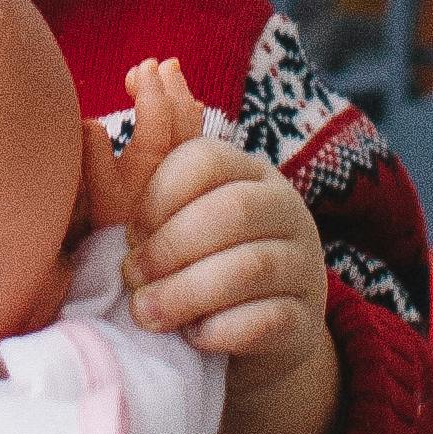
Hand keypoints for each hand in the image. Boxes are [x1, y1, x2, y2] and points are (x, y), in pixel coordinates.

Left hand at [113, 64, 341, 433]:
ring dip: (191, 291)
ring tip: (152, 314)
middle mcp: (282, 211)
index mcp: (242, 175)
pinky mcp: (304, 327)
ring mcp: (302, 269)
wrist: (241, 361)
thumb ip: (141, 159)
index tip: (128, 231)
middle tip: (132, 280)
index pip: (205, 160)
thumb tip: (143, 72)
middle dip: (172, 246)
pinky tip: (199, 342)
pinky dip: (226, 332)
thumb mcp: (155, 223)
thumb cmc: (183, 276)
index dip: (159, 195)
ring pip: (252, 264)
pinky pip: (270, 322)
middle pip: (231, 209)